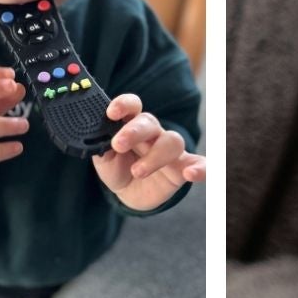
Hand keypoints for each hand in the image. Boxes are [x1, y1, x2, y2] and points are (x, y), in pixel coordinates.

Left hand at [92, 94, 205, 210]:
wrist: (129, 193)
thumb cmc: (116, 168)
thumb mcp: (103, 158)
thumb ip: (101, 146)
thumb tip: (96, 139)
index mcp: (130, 124)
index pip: (132, 106)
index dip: (124, 104)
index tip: (111, 113)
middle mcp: (152, 133)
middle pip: (149, 122)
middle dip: (134, 131)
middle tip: (119, 144)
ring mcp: (170, 150)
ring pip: (172, 141)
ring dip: (155, 156)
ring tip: (137, 171)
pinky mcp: (184, 167)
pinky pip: (200, 163)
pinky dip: (201, 167)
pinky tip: (191, 174)